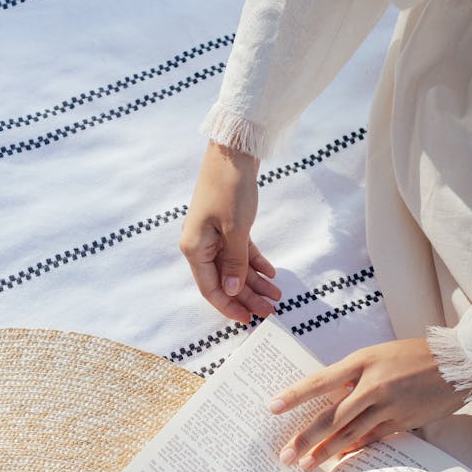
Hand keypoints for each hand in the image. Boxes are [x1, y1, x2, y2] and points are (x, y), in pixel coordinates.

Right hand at [179, 141, 281, 323]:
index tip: (248, 320)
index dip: (229, 306)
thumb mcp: (236, 230)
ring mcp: (214, 235)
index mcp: (195, 248)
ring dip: (255, 282)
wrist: (233, 151)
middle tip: (270, 310)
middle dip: (248, 297)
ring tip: (276, 294)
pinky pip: (240, 251)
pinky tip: (271, 272)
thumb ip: (234, 263)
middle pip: (225, 281)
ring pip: (235, 267)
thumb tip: (230, 291)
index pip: (211, 289)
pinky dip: (255, 262)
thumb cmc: (230, 188)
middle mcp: (201, 244)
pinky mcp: (227, 225)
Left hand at [270, 339, 467, 469]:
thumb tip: (327, 399)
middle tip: (286, 455)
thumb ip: (353, 374)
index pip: (321, 380)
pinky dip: (353, 449)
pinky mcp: (403, 421)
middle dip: (305, 438)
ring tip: (306, 465)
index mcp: (363, 361)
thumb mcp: (379, 355)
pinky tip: (338, 459)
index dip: (295, 395)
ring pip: (349, 433)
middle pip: (331, 416)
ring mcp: (388, 405)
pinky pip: (372, 439)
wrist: (458, 363)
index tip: (273, 408)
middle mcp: (373, 384)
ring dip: (325, 451)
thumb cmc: (415, 355)